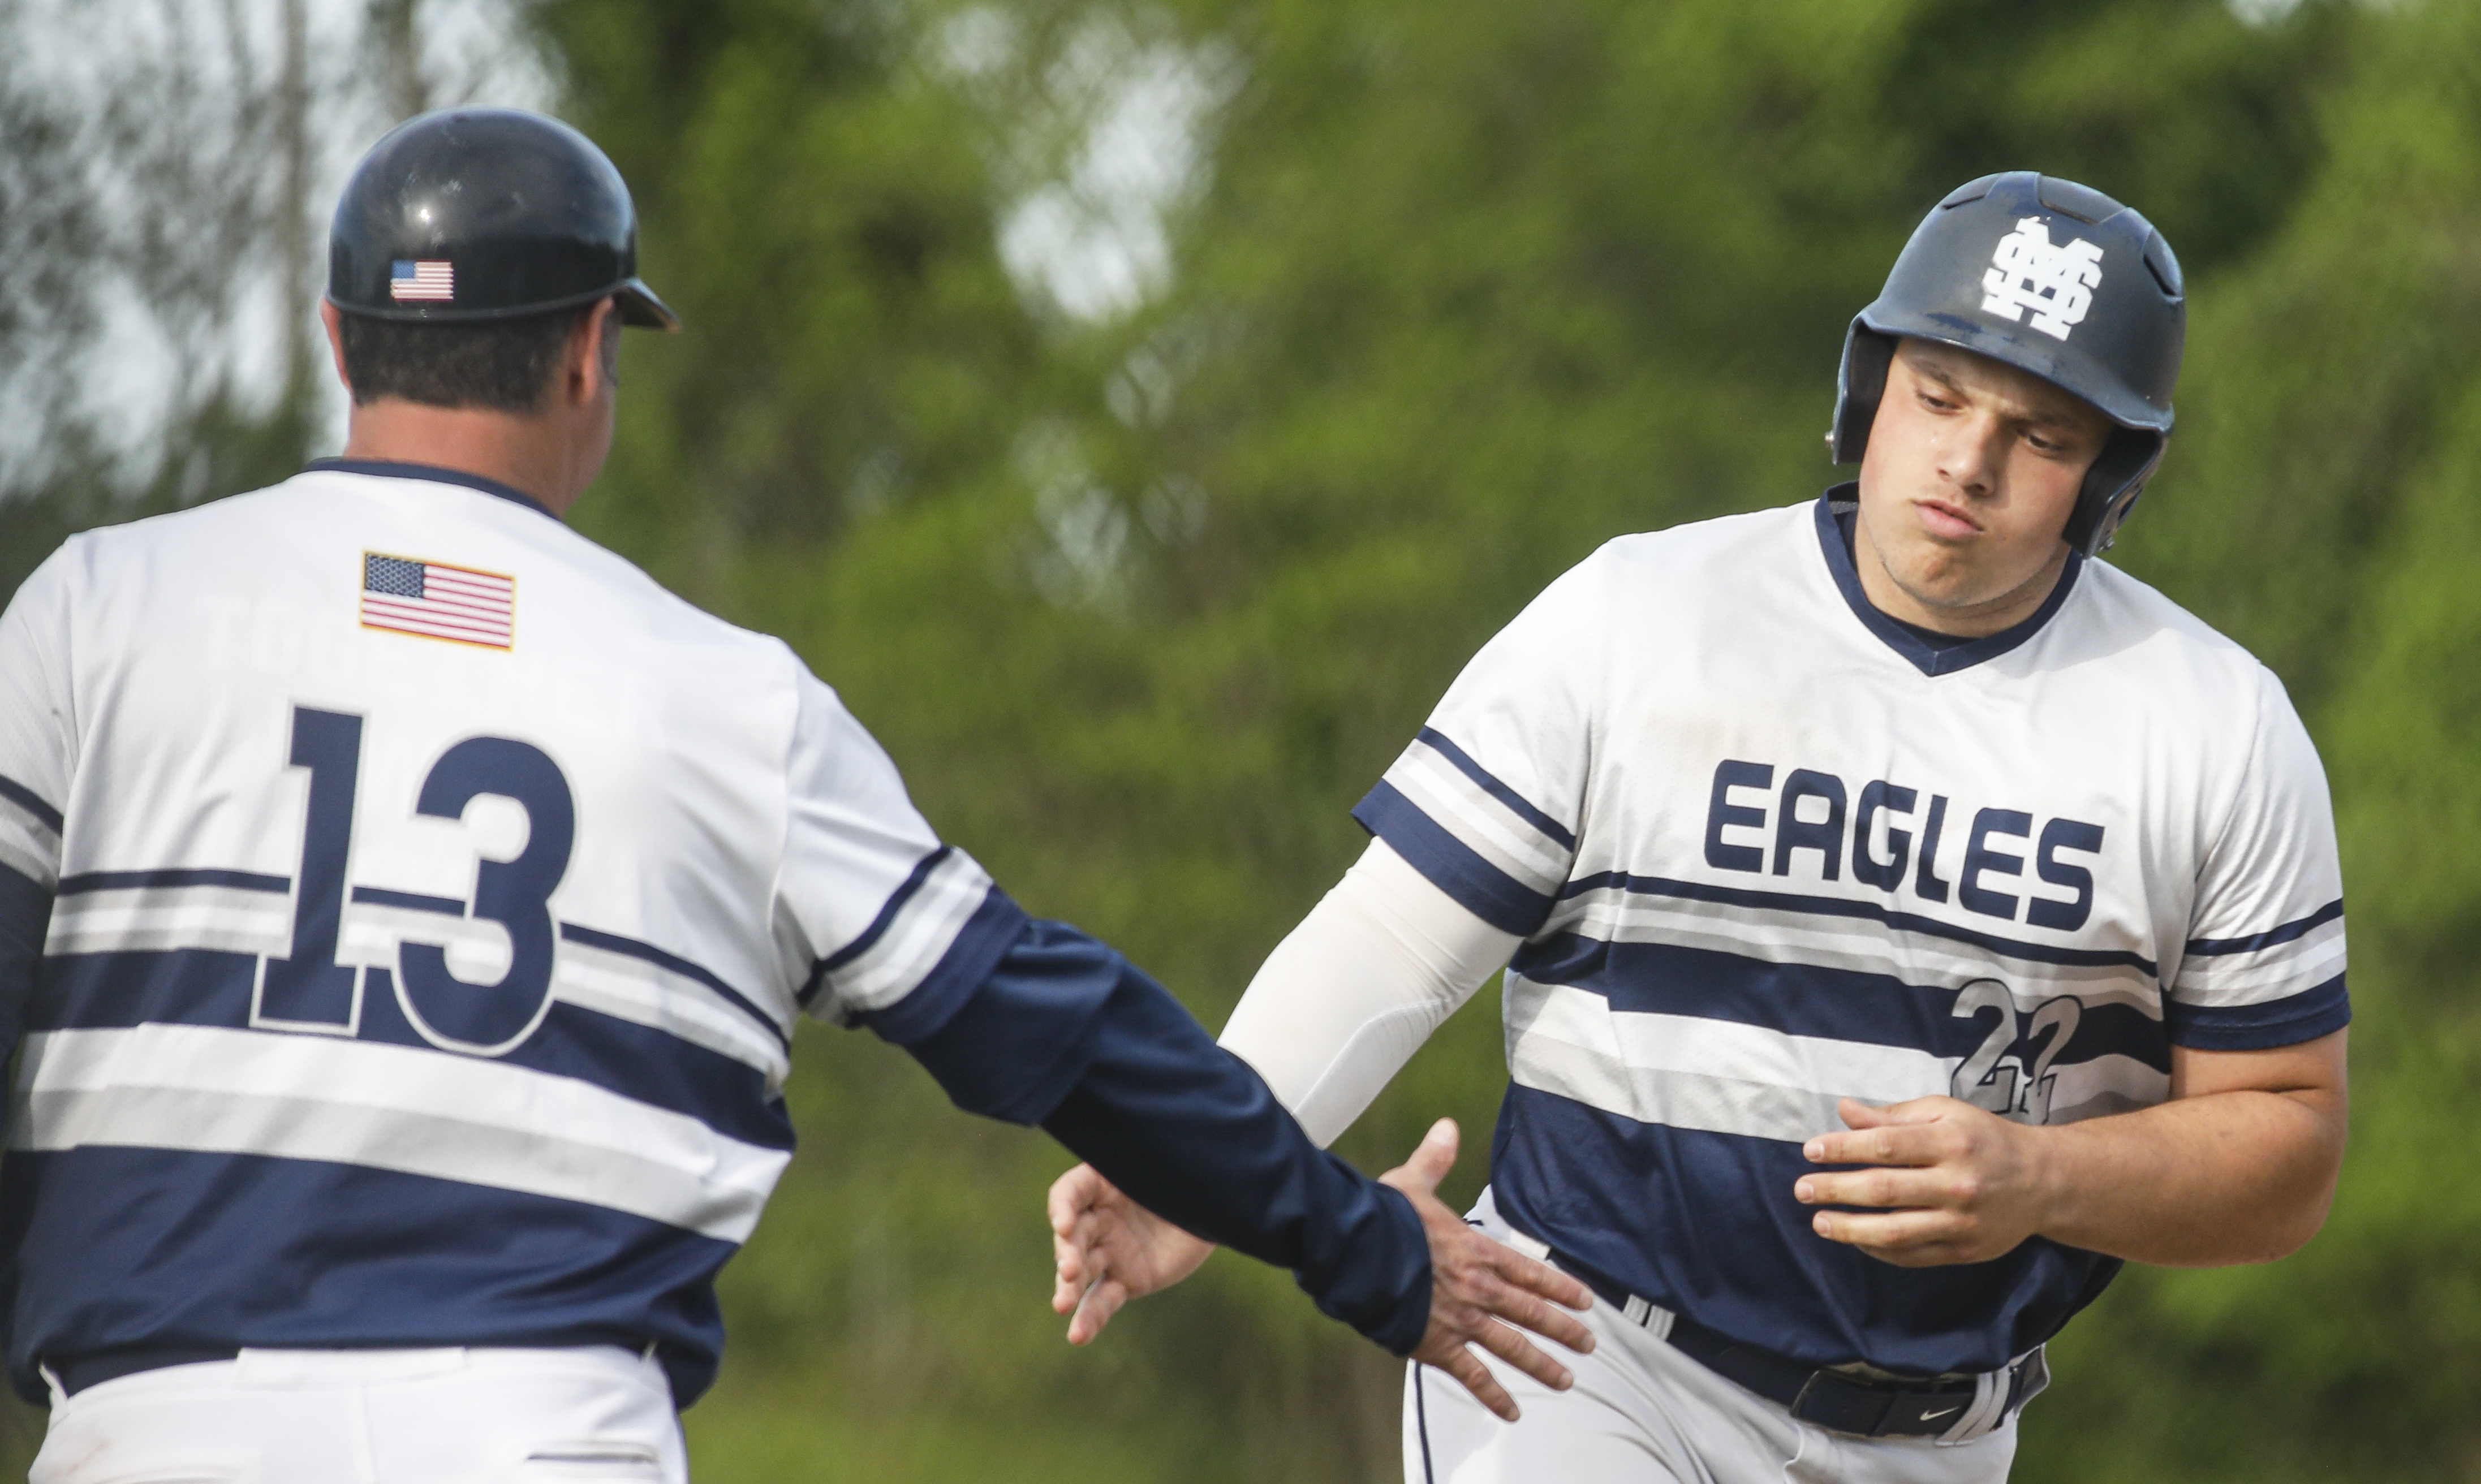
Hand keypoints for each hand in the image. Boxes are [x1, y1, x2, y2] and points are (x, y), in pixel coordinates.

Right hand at [1049, 1162, 1216, 1344]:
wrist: (1218, 1205)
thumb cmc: (1190, 1172)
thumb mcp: (1171, 1158)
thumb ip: (1155, 1153)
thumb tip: (1153, 1133)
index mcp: (1101, 1183)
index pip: (1069, 1193)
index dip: (1062, 1207)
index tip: (1064, 1223)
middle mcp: (1098, 1218)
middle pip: (1072, 1236)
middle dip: (1067, 1252)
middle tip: (1071, 1269)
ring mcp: (1110, 1251)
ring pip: (1080, 1271)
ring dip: (1068, 1287)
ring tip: (1062, 1303)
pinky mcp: (1126, 1280)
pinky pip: (1103, 1300)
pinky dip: (1090, 1318)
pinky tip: (1077, 1335)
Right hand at [1380, 1118, 1595, 1421]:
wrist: (1355, 1251)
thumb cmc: (1380, 1216)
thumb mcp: (1411, 1182)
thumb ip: (1435, 1159)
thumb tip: (1447, 1126)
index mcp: (1475, 1248)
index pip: (1530, 1271)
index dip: (1560, 1286)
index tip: (1587, 1299)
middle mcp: (1477, 1286)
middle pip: (1531, 1312)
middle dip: (1564, 1329)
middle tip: (1589, 1344)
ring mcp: (1460, 1318)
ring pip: (1512, 1346)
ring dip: (1542, 1365)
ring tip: (1567, 1381)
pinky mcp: (1436, 1344)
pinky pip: (1472, 1375)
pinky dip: (1493, 1395)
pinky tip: (1511, 1412)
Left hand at [1795, 1095, 2053, 1265]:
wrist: (2044, 1181)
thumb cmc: (1985, 1139)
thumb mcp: (1945, 1113)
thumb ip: (1893, 1116)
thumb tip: (1844, 1111)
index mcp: (1950, 1141)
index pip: (1885, 1145)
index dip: (1842, 1148)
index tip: (1810, 1151)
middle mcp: (1957, 1183)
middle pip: (1884, 1189)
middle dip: (1836, 1189)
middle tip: (1802, 1189)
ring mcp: (1962, 1221)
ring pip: (1895, 1231)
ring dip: (1850, 1228)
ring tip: (1819, 1222)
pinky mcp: (1965, 1249)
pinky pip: (1913, 1255)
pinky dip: (1879, 1249)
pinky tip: (1856, 1239)